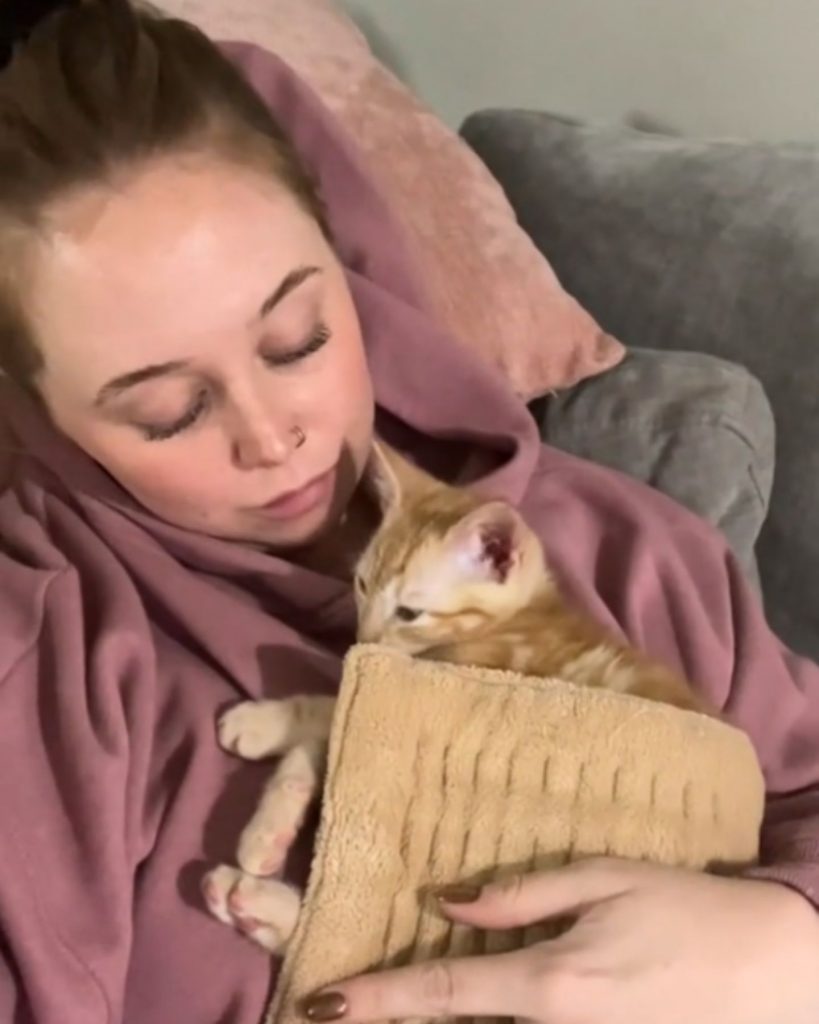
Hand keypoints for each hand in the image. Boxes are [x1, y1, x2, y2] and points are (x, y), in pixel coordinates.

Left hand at [302, 858, 818, 1023]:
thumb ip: (521, 894)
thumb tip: (448, 901)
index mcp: (550, 982)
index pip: (442, 993)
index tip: (321, 1004)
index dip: (376, 999)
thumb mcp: (604, 880)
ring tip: (392, 1013)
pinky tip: (476, 1014)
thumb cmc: (688, 909)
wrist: (777, 968)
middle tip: (346, 1013)